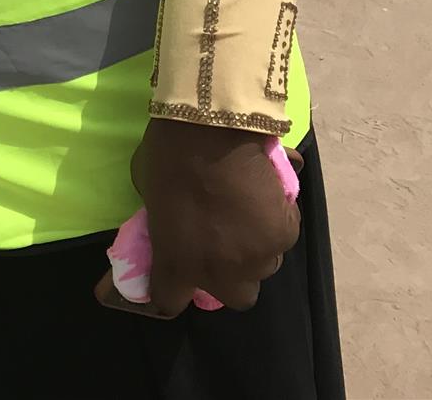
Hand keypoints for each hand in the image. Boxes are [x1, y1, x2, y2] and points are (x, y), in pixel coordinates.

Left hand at [95, 119, 300, 318]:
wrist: (211, 129)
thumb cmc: (167, 156)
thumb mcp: (147, 195)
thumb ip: (161, 222)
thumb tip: (169, 224)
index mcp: (177, 264)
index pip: (170, 302)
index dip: (172, 289)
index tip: (174, 276)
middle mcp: (220, 272)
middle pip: (236, 296)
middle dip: (231, 277)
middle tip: (224, 247)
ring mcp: (256, 256)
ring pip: (264, 266)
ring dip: (255, 248)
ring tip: (247, 215)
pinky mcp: (284, 234)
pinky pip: (284, 236)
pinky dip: (277, 220)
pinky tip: (266, 197)